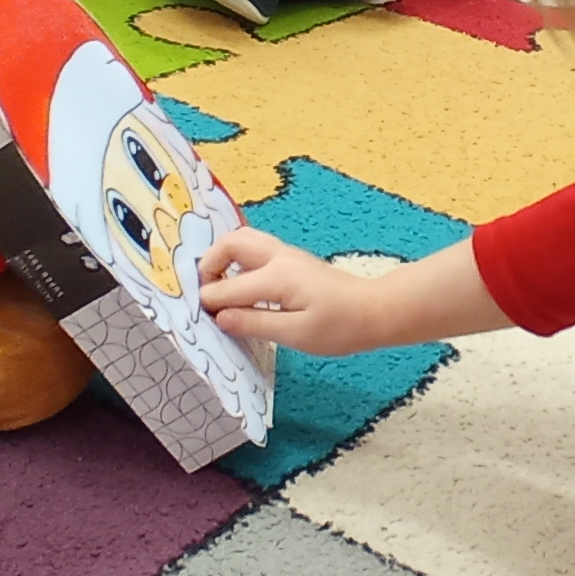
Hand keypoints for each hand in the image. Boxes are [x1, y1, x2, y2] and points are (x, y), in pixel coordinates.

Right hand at [200, 226, 395, 355]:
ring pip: (242, 241)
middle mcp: (278, 258)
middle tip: (204, 294)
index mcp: (276, 277)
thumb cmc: (341, 327)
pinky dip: (238, 262)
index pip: (225, 287)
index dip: (207, 304)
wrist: (376, 311)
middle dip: (208, 264)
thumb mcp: (296, 334)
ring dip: (223, 259)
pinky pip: (255, 251)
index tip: (199, 321)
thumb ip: (254, 324)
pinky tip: (240, 287)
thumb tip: (219, 317)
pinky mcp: (292, 261)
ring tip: (218, 289)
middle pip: (230, 242)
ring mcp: (286, 256)